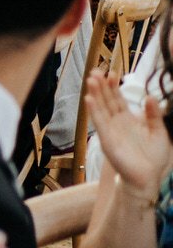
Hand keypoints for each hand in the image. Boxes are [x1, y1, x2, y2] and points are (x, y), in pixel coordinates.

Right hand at [84, 72, 172, 194]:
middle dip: (102, 85)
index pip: (118, 99)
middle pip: (107, 100)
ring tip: (91, 79)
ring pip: (101, 108)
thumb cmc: (154, 157)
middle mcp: (117, 123)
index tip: (112, 72)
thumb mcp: (159, 132)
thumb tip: (149, 97)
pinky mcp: (107, 140)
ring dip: (95, 94)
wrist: (148, 177)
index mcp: (129, 120)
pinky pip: (99, 123)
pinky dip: (93, 111)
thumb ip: (154, 115)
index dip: (114, 86)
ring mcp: (110, 131)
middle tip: (96, 70)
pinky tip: (89, 99)